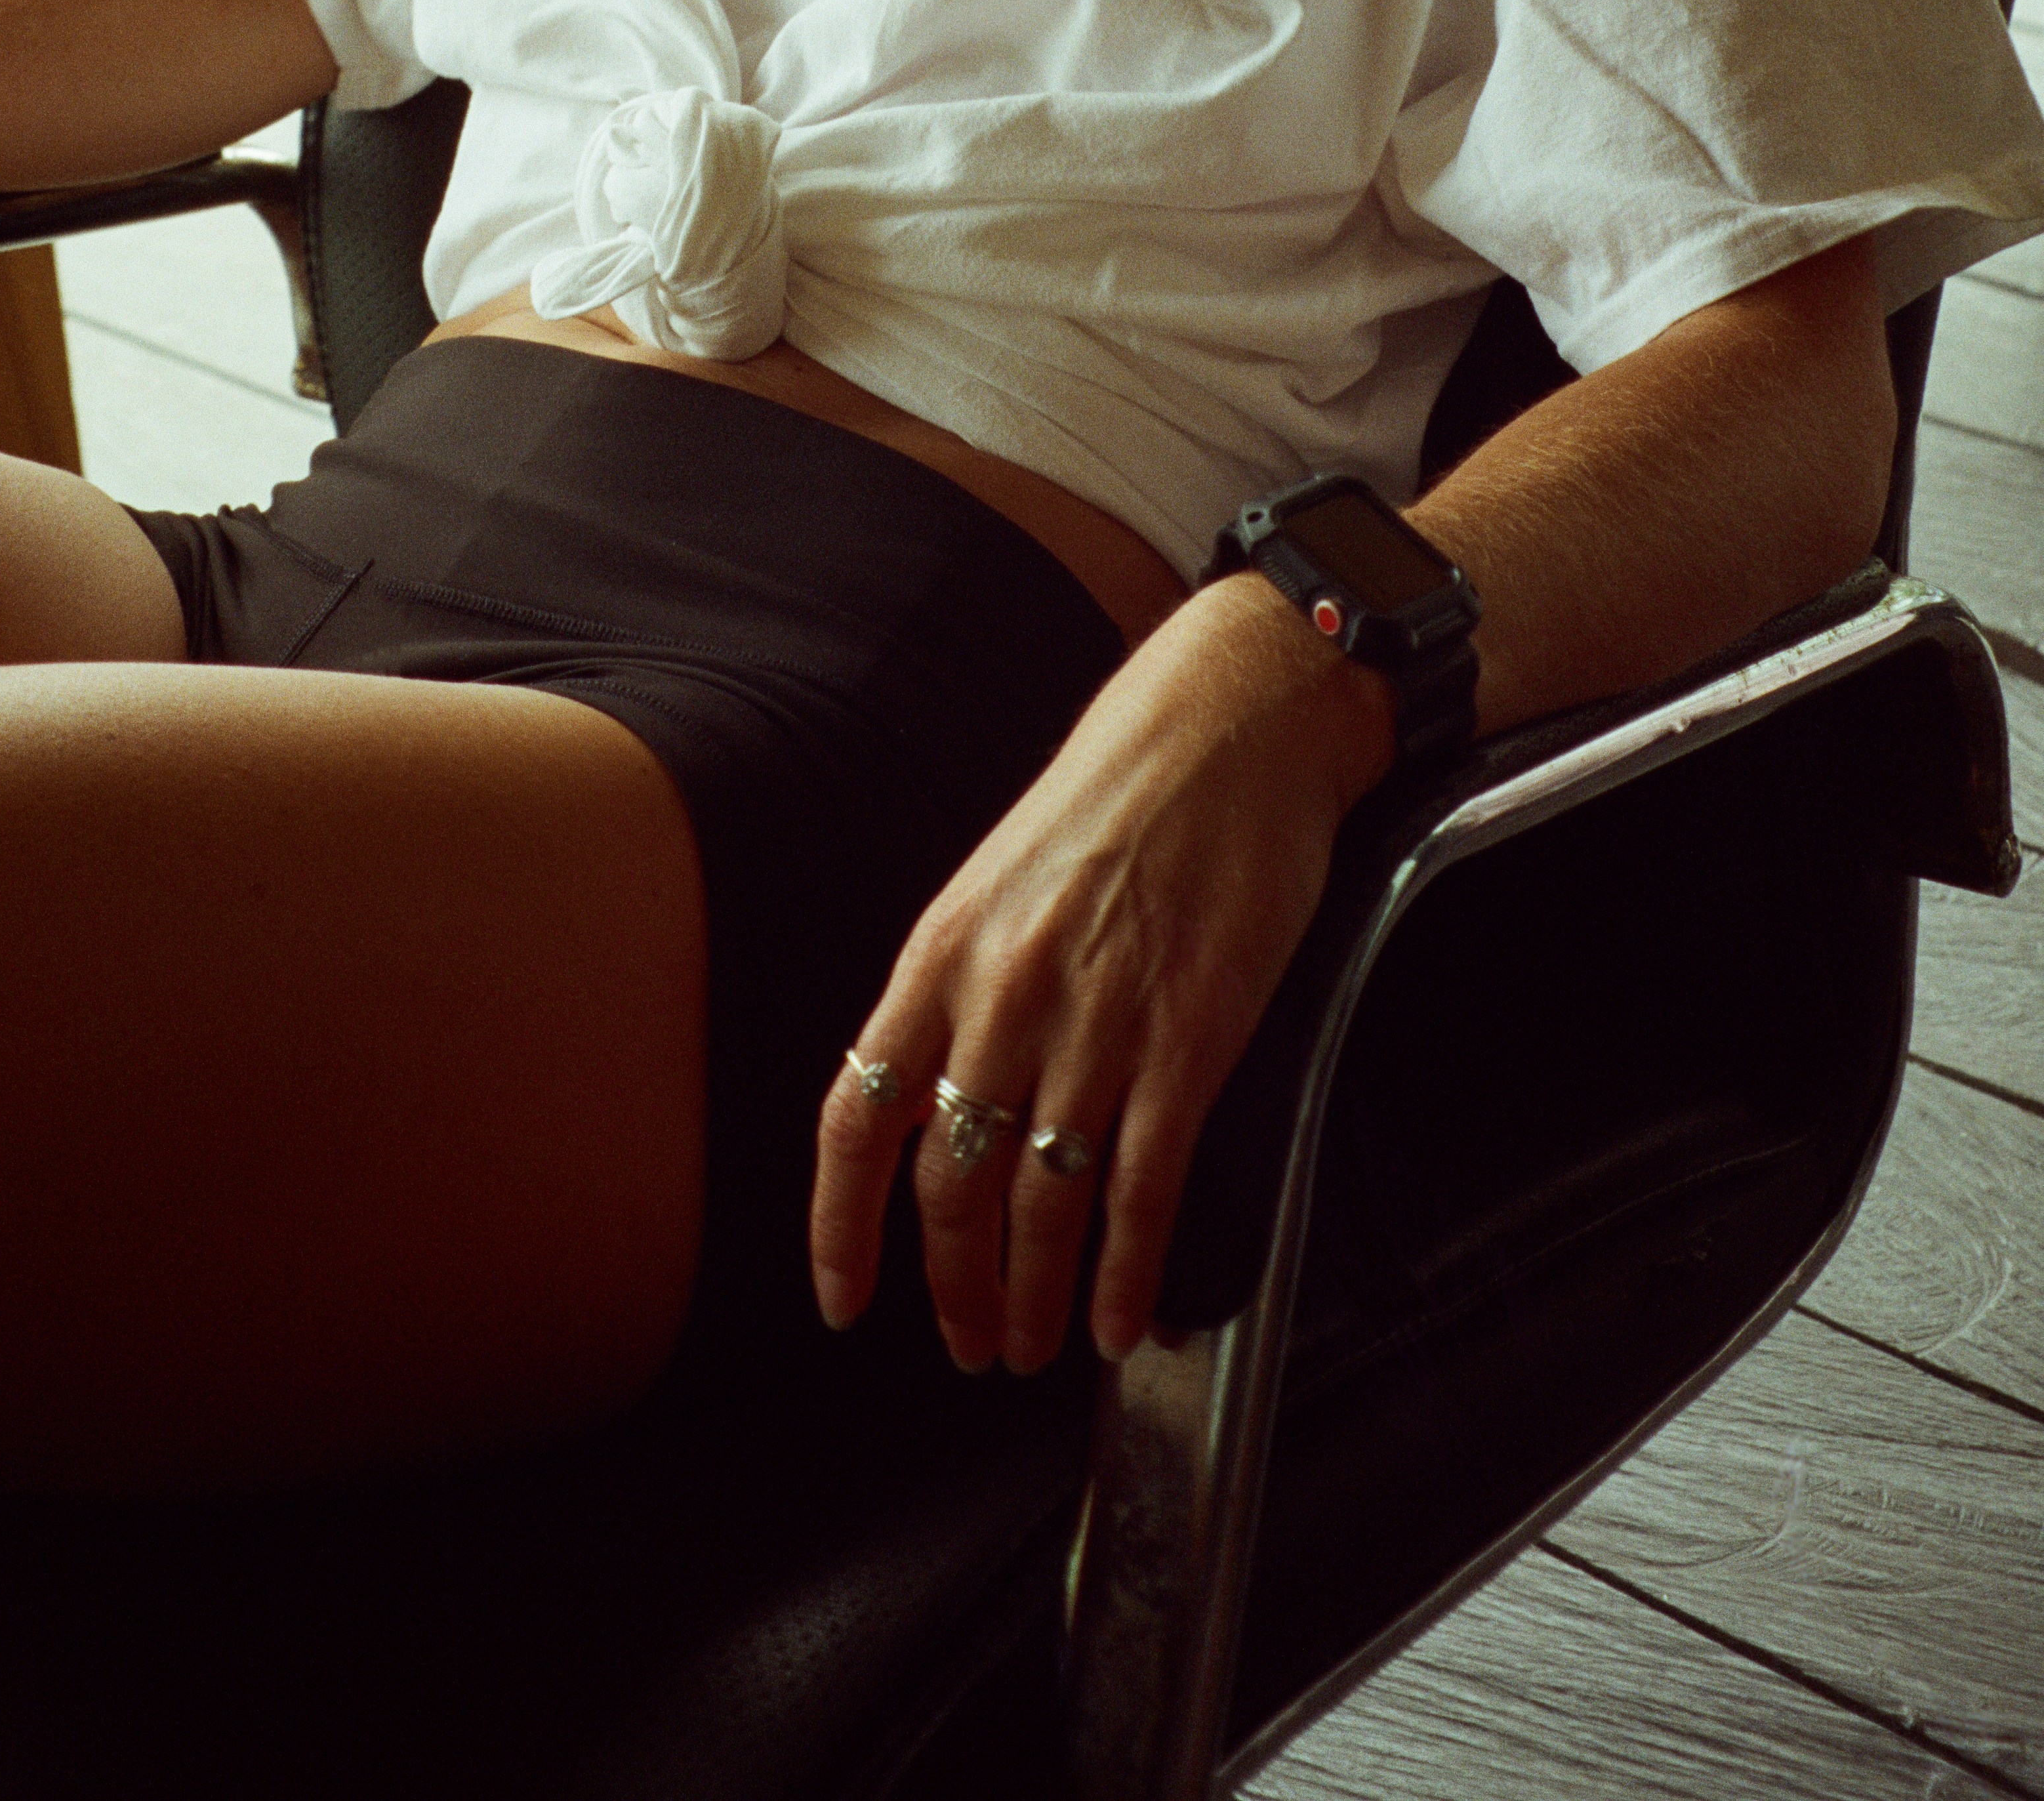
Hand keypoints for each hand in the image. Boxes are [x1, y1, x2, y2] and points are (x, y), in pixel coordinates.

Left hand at [809, 575, 1394, 1372]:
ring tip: (1037, 1344)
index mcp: (942, 952)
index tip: (846, 1298)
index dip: (842, 1225)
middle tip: (970, 1339)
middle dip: (953, 1287)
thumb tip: (939, 1093)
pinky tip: (1123, 1322)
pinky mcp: (1189, 1039)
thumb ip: (965, 986)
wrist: (1229, 726)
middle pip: (946, 1184)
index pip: (859, 1116)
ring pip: (1039, 1205)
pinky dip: (1125, 1275)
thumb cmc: (1122, 796)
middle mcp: (1003, 994)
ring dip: (1034, 1298)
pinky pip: (1139, 1191)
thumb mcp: (1000, 881)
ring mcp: (1097, 1022)